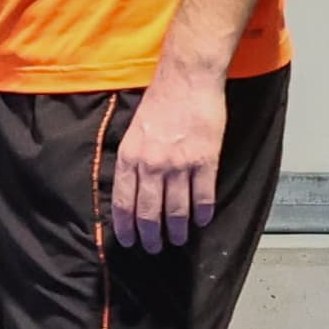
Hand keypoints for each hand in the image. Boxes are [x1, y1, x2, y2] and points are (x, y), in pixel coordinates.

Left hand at [110, 64, 227, 250]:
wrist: (187, 81)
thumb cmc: (159, 104)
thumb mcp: (133, 133)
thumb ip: (132, 162)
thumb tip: (131, 191)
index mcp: (129, 158)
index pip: (123, 202)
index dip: (125, 226)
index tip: (128, 241)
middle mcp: (151, 165)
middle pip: (149, 212)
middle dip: (151, 235)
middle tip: (154, 247)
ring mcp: (179, 164)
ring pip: (176, 209)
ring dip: (177, 229)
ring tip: (178, 239)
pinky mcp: (205, 160)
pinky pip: (203, 195)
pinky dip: (203, 212)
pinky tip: (202, 220)